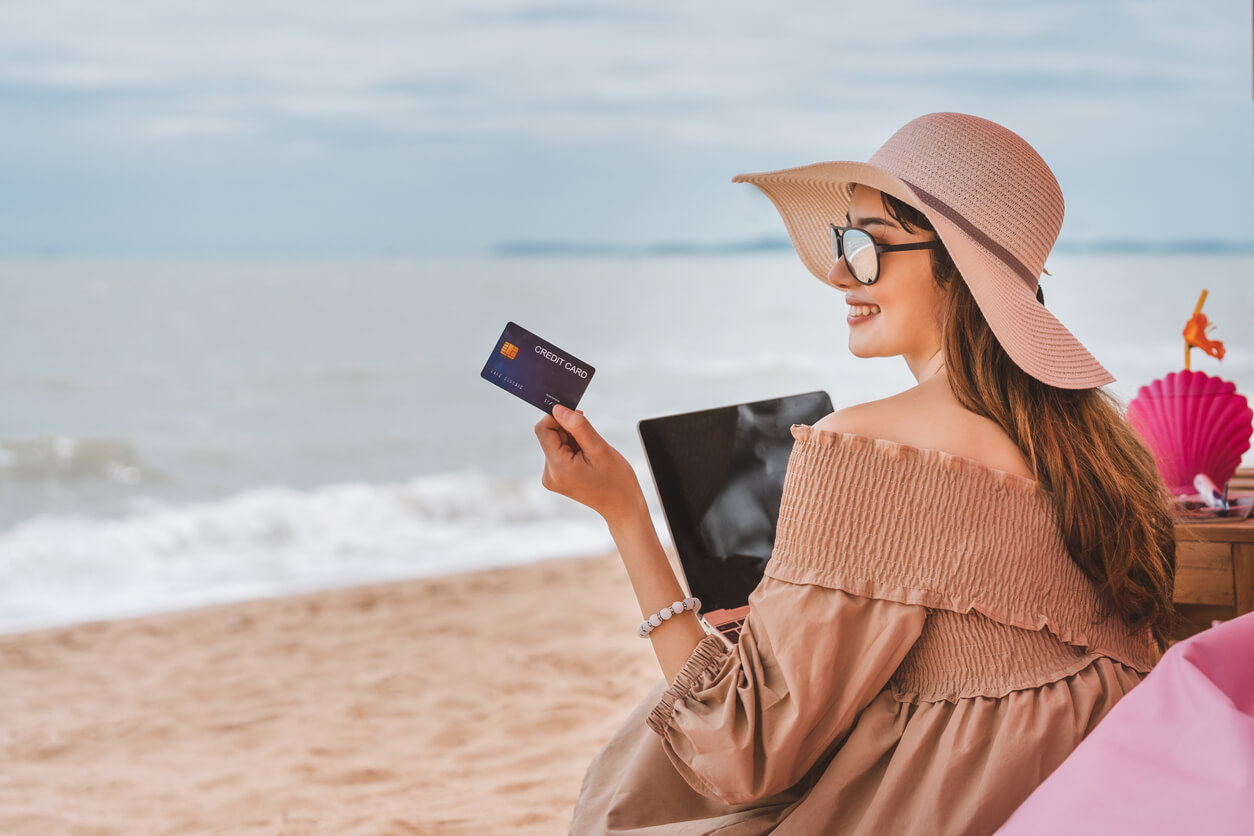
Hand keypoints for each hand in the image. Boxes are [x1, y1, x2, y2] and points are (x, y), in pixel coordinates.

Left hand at [535, 404, 644, 522]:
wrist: (622, 506)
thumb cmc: (616, 480)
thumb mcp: (600, 448)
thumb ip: (578, 426)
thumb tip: (558, 409)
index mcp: (558, 468)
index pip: (543, 429)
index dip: (558, 417)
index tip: (578, 417)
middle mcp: (549, 474)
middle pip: (549, 436)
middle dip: (569, 431)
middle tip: (590, 441)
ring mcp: (551, 478)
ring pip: (555, 442)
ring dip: (572, 440)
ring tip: (591, 454)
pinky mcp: (556, 478)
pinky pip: (559, 452)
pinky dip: (573, 449)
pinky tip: (587, 459)